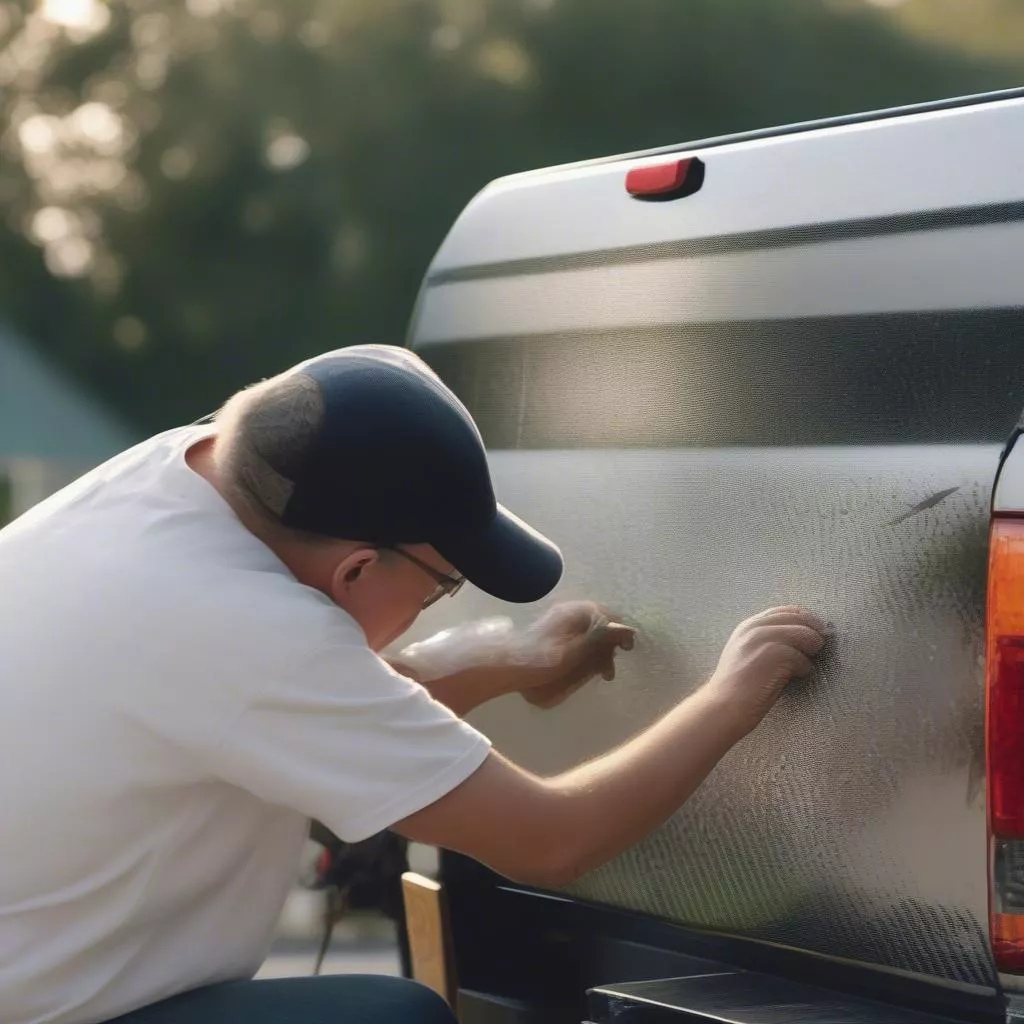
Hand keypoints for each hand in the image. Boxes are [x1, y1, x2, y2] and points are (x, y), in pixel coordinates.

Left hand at [514, 601, 635, 708]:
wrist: (509, 666)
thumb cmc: (544, 659)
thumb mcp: (577, 651)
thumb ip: (602, 638)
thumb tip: (627, 628)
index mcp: (575, 611)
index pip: (608, 615)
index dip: (620, 632)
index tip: (627, 650)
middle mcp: (568, 612)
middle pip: (599, 625)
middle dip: (609, 646)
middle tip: (609, 670)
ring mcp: (559, 622)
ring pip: (589, 633)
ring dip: (598, 652)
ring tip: (601, 673)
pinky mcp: (553, 634)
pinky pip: (578, 639)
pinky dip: (586, 652)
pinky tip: (584, 668)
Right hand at [704, 606, 826, 734]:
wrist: (724, 706)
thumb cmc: (737, 688)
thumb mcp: (747, 654)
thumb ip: (766, 640)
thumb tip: (800, 638)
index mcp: (748, 626)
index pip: (785, 610)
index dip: (805, 619)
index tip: (815, 631)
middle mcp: (755, 627)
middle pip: (799, 618)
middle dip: (813, 632)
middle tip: (816, 649)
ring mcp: (763, 638)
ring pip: (805, 634)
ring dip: (809, 651)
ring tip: (800, 666)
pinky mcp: (773, 653)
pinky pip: (802, 656)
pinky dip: (803, 668)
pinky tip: (793, 677)